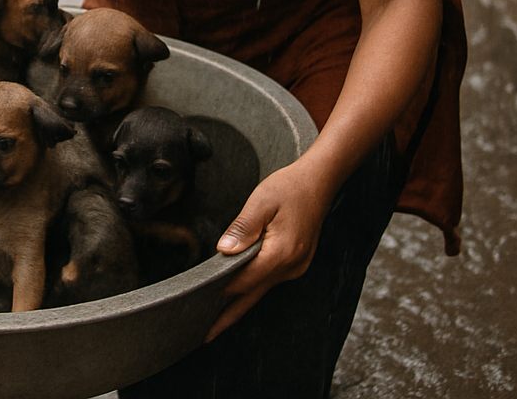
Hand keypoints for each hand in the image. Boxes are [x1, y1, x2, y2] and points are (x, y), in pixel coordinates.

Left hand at [206, 160, 330, 341]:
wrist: (318, 182)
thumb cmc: (289, 188)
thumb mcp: (261, 201)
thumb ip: (242, 227)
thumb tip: (224, 251)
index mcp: (281, 253)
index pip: (244, 281)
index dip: (221, 290)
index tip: (198, 302)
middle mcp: (290, 266)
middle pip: (252, 296)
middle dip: (228, 316)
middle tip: (205, 334)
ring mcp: (295, 267)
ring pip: (261, 290)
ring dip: (239, 301)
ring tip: (214, 317)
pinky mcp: (296, 263)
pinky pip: (269, 280)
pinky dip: (252, 287)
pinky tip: (238, 290)